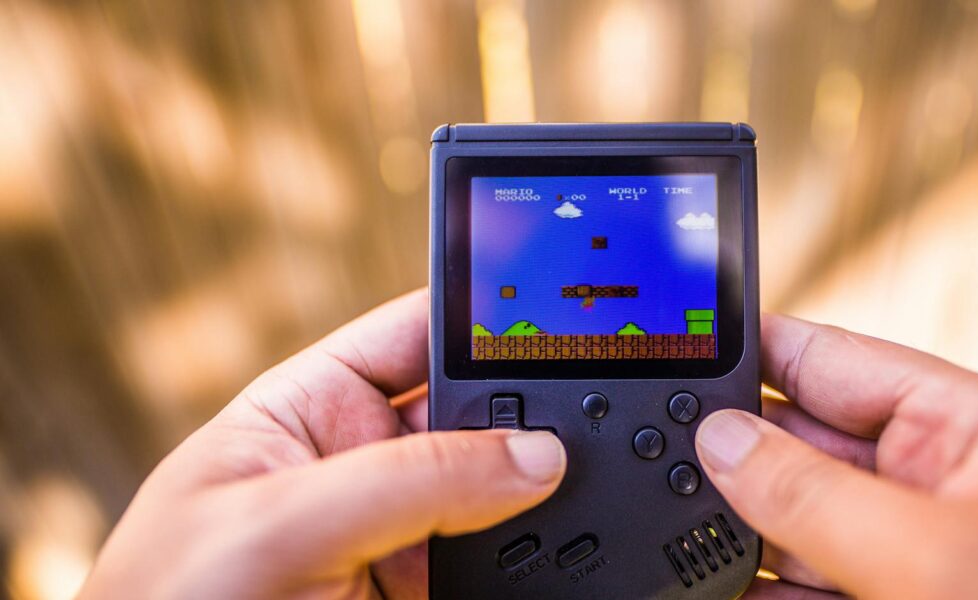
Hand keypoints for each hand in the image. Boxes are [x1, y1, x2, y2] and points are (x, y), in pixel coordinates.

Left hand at [82, 289, 565, 598]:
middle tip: (590, 421)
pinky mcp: (421, 594)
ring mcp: (397, 537)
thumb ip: (406, 481)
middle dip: (532, 416)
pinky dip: (535, 561)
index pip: (418, 333)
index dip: (487, 317)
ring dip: (540, 495)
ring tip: (586, 492)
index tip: (565, 318)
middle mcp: (362, 465)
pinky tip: (563, 554)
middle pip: (476, 416)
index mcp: (311, 407)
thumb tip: (533, 456)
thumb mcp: (278, 525)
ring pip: (500, 496)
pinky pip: (498, 568)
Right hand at [696, 314, 977, 598]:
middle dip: (731, 459)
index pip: (833, 361)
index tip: (671, 357)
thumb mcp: (944, 556)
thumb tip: (723, 441)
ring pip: (801, 534)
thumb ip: (819, 495)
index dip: (749, 352)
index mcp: (968, 428)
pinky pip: (815, 593)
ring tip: (670, 537)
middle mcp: (940, 488)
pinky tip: (712, 591)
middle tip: (655, 469)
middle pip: (803, 452)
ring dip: (736, 536)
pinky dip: (762, 593)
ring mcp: (924, 562)